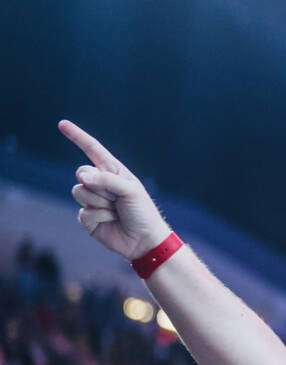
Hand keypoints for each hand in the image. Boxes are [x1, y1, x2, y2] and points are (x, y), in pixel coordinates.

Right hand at [59, 120, 172, 259]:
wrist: (144, 240)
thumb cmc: (142, 212)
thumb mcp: (131, 191)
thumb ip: (107, 180)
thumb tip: (81, 177)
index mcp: (113, 172)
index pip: (93, 150)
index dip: (78, 137)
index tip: (62, 124)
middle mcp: (100, 183)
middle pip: (81, 173)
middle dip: (99, 186)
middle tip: (117, 199)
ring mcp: (92, 200)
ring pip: (79, 192)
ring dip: (101, 203)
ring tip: (116, 211)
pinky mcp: (87, 218)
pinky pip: (83, 212)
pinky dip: (99, 218)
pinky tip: (111, 222)